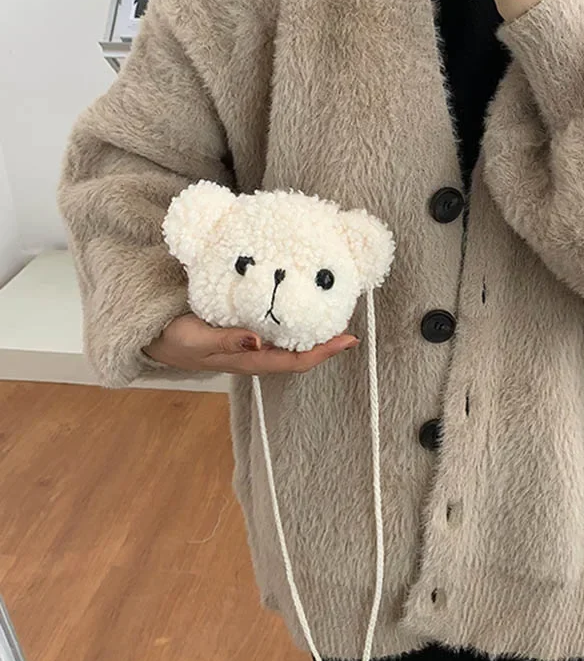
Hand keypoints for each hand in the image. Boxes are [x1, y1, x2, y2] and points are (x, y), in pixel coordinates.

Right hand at [143, 314, 359, 374]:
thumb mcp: (197, 339)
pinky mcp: (247, 330)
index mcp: (250, 360)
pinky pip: (279, 326)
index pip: (296, 361)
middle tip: (350, 317)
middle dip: (327, 340)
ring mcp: (254, 343)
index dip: (324, 352)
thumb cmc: (175, 340)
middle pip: (301, 351)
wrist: (155, 336)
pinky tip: (302, 300)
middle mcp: (258, 353)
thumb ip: (226, 341)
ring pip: (292, 339)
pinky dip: (294, 316)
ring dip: (314, 328)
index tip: (349, 339)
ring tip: (335, 307)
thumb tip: (258, 340)